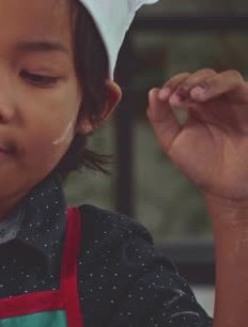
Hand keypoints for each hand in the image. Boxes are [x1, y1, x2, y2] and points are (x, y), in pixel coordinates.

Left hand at [147, 69, 247, 200]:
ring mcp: (238, 104)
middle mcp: (218, 101)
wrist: (225, 188)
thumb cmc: (201, 165)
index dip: (173, 84)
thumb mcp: (173, 142)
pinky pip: (247, 92)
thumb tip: (152, 92)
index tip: (163, 97)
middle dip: (188, 83)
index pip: (185, 83)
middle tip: (176, 99)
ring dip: (209, 83)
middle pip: (205, 75)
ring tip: (194, 96)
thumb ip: (160, 119)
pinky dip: (228, 89)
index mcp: (198, 105)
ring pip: (228, 78)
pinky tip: (212, 99)